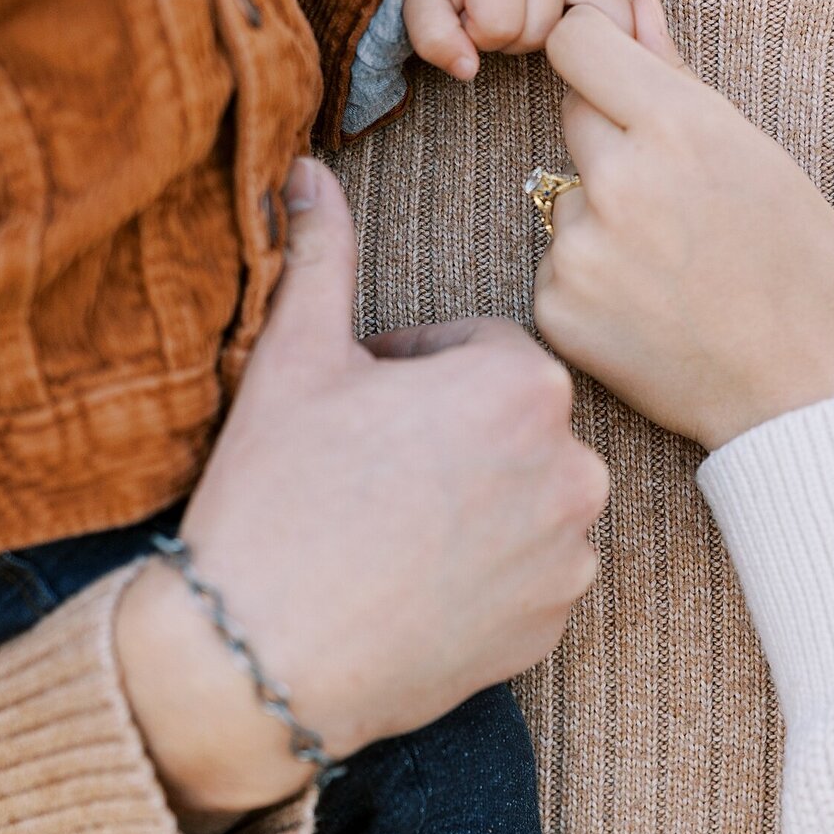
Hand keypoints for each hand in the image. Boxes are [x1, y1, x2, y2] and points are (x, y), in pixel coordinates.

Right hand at [118, 160, 608, 819]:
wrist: (260, 659)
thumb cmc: (276, 498)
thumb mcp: (295, 362)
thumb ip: (321, 256)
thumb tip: (309, 173)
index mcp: (523, 384)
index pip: (483, 350)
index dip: (414, 373)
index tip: (362, 407)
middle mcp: (573, 465)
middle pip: (514, 423)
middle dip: (454, 433)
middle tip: (373, 470)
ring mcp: (570, 554)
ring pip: (529, 497)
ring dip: (479, 499)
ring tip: (393, 529)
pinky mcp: (554, 626)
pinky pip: (533, 575)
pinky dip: (491, 573)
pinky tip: (418, 583)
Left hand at [402, 0, 633, 81]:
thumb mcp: (423, 2)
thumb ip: (434, 38)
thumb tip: (467, 71)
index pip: (497, 25)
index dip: (478, 34)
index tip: (467, 16)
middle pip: (536, 33)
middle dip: (512, 37)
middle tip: (497, 13)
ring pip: (572, 32)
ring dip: (545, 36)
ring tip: (524, 13)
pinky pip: (617, 7)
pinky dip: (608, 27)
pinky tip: (587, 34)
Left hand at [534, 0, 833, 451]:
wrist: (806, 396)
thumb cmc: (807, 273)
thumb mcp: (760, 156)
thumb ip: (678, 74)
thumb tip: (634, 1)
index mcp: (679, 126)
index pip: (576, 43)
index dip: (595, 53)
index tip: (615, 75)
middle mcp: (620, 178)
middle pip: (574, 118)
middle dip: (615, 142)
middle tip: (679, 202)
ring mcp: (583, 248)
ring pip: (568, 200)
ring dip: (604, 219)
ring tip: (674, 270)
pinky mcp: (557, 308)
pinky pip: (558, 268)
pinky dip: (592, 284)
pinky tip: (649, 311)